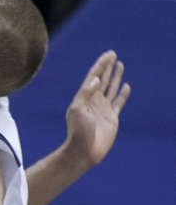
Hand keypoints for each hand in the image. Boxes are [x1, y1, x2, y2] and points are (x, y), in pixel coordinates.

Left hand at [63, 50, 129, 167]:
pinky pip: (119, 102)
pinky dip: (123, 94)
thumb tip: (96, 78)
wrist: (84, 151)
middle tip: (113, 54)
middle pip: (102, 79)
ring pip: (111, 88)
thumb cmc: (78, 131)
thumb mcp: (78, 109)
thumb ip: (86, 93)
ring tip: (120, 64)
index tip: (108, 55)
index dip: (101, 65)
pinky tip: (126, 85)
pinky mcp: (112, 117)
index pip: (93, 77)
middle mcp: (93, 100)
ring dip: (115, 76)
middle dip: (107, 67)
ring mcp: (103, 108)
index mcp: (84, 97)